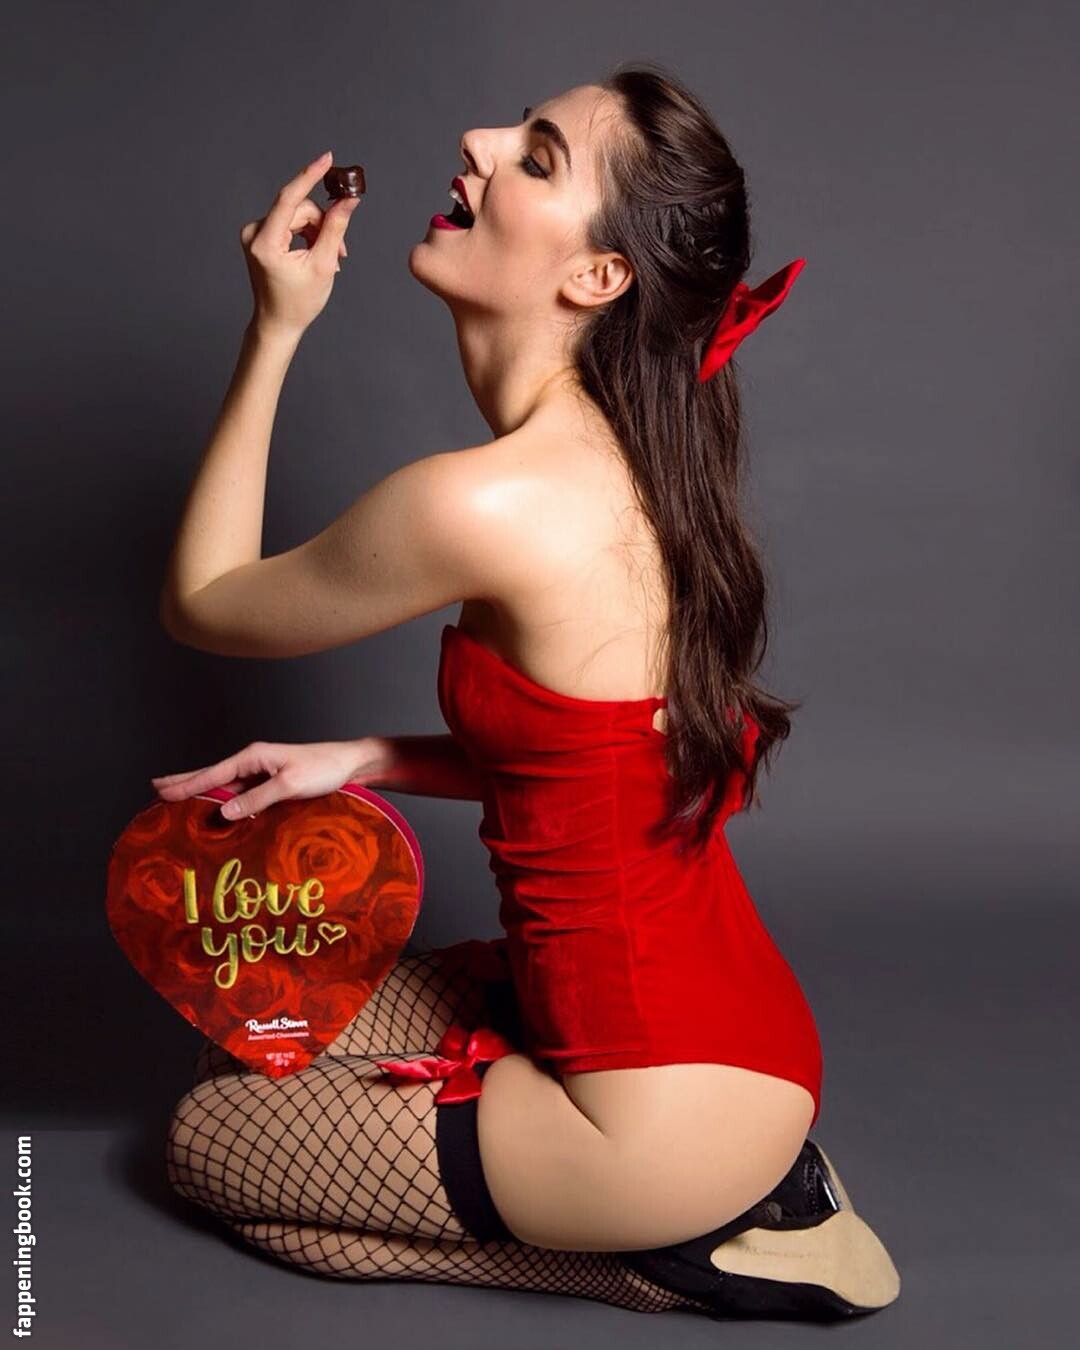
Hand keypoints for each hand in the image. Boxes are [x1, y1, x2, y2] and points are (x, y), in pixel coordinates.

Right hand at [150, 739, 378, 819]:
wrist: (349, 764)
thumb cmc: (323, 769)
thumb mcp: (290, 784)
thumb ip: (257, 799)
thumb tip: (224, 812)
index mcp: (254, 756)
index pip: (214, 773)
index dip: (187, 784)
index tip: (161, 791)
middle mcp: (254, 761)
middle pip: (212, 774)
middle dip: (184, 780)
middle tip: (155, 788)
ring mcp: (261, 772)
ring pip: (224, 784)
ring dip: (201, 790)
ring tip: (175, 795)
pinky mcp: (271, 783)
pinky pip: (240, 792)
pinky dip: (223, 799)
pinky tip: (216, 807)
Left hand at [239, 150, 360, 337]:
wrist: (277, 323)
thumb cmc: (298, 302)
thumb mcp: (323, 265)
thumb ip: (336, 228)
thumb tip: (348, 200)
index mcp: (265, 242)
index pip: (289, 198)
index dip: (310, 176)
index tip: (327, 158)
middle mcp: (254, 232)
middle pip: (298, 209)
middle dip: (322, 225)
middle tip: (340, 252)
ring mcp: (253, 233)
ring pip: (296, 215)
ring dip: (316, 232)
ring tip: (327, 258)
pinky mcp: (258, 235)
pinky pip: (289, 222)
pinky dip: (305, 234)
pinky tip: (313, 253)